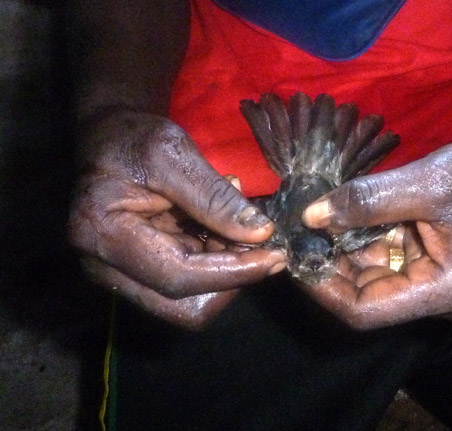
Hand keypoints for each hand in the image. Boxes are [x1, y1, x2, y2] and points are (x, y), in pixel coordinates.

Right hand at [69, 110, 284, 328]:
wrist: (105, 140)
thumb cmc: (132, 139)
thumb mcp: (174, 154)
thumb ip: (215, 198)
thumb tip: (261, 234)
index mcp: (105, 236)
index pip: (178, 277)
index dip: (232, 272)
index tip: (274, 258)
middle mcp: (106, 268)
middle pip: (183, 307)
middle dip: (229, 278)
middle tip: (256, 241)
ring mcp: (120, 275)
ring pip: (190, 300)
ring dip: (224, 267)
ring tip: (233, 219)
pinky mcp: (138, 272)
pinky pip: (187, 281)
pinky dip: (213, 259)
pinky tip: (218, 222)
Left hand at [302, 132, 451, 329]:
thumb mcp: (429, 182)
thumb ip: (367, 201)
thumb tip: (309, 216)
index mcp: (447, 291)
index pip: (366, 311)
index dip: (323, 290)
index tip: (292, 258)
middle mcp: (439, 297)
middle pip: (366, 295)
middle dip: (328, 265)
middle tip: (294, 235)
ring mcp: (435, 281)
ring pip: (372, 274)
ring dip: (341, 249)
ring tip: (309, 221)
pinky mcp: (431, 262)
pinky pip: (386, 257)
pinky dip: (360, 238)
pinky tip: (337, 216)